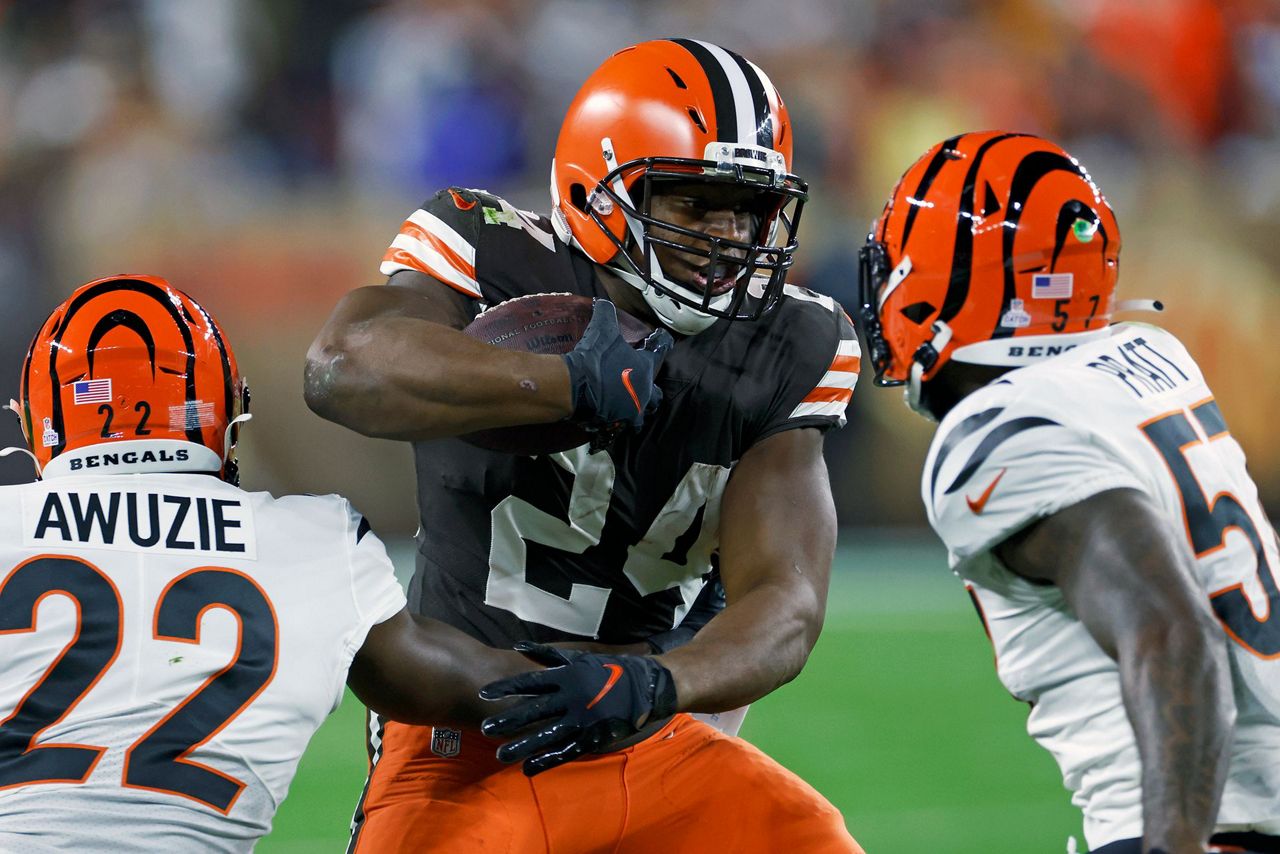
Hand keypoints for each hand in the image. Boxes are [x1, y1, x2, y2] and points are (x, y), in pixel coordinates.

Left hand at [479, 642, 677, 775]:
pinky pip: (565, 751)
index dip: (507, 688)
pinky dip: (546, 760)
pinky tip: (528, 768)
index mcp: (567, 676)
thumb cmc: (610, 669)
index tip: (485, 694)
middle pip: (533, 711)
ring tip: (500, 755)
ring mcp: (581, 720)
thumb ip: (548, 654)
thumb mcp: (580, 656)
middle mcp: (571, 698)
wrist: (646, 687)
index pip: (530, 682)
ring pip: (546, 735)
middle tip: (485, 729)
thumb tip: (518, 646)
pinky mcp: (591, 738)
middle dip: (508, 720)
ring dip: (522, 745)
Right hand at [562, 299, 671, 432]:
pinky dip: (613, 421)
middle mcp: (642, 394)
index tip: (660, 341)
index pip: (659, 355)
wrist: (575, 387)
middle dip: (651, 392)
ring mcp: (628, 413)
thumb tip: (602, 301)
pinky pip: (617, 426)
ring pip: (639, 416)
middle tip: (642, 385)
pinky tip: (606, 416)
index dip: (660, 345)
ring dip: (635, 411)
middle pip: (655, 397)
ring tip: (627, 406)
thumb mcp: (601, 330)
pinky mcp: (612, 425)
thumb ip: (605, 314)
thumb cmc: (595, 358)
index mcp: (644, 370)